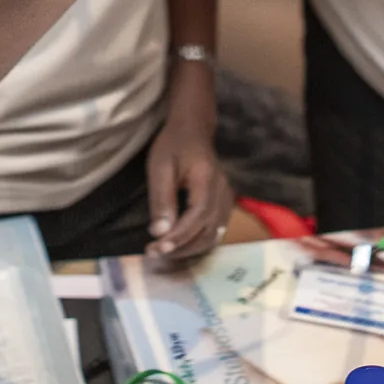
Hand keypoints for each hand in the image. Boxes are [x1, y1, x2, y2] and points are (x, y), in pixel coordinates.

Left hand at [144, 61, 234, 263]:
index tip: (157, 248)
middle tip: (155, 253)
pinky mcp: (225, 203)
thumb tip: (160, 233)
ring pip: (214, 235)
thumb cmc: (173, 145)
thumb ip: (161, 200)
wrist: (193, 129)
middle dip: (182, 248)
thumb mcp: (160, 167)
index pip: (196, 217)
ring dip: (191, 249)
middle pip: (208, 231)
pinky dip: (200, 242)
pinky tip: (182, 245)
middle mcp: (223, 192)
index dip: (178, 237)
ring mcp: (227, 198)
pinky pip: (216, 230)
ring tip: (166, 253)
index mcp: (207, 180)